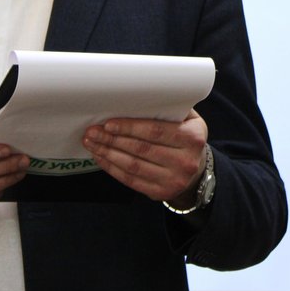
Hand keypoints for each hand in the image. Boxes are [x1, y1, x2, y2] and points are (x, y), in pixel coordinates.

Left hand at [83, 111, 207, 205]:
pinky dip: (113, 168)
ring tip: (92, 143)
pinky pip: (131, 180)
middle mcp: (185, 161)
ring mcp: (173, 180)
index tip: (109, 124)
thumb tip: (137, 97)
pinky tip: (101, 158)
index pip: (155, 131)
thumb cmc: (185, 138)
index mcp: (192, 137)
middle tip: (93, 132)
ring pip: (133, 166)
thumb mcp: (189, 119)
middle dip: (112, 139)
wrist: (196, 171)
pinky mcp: (160, 193)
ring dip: (108, 154)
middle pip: (141, 149)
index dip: (129, 127)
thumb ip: (170, 108)